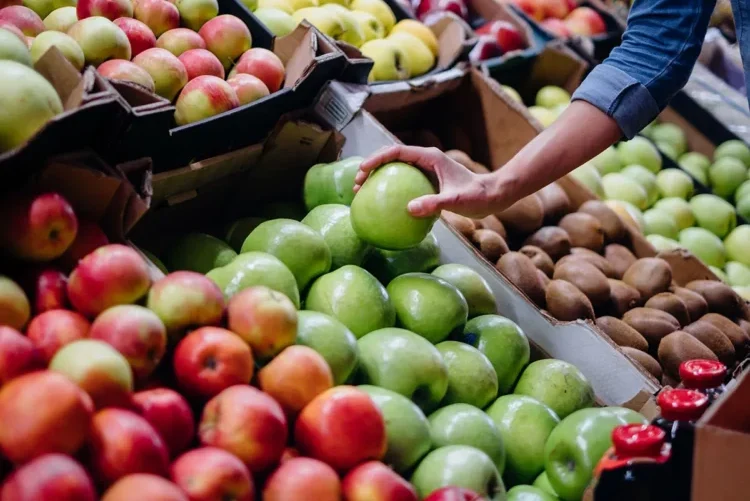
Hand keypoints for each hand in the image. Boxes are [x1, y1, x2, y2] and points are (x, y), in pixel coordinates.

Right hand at [353, 145, 498, 218]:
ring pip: (395, 169)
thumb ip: (433, 203)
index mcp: (430, 157)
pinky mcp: (428, 181)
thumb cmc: (477, 197)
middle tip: (356, 184)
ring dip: (378, 178)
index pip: (396, 152)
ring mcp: (426, 170)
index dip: (376, 159)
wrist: (493, 196)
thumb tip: (409, 209)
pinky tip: (384, 207)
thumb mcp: (455, 201)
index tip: (362, 171)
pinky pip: (404, 182)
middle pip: (391, 158)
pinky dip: (390, 189)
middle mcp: (426, 160)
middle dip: (371, 167)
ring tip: (362, 193)